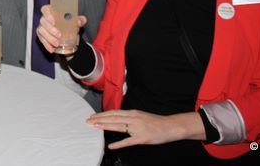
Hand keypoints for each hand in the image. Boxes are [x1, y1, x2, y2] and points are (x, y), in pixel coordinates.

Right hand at [36, 5, 86, 53]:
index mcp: (52, 11)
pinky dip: (46, 45)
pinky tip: (52, 49)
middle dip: (50, 29)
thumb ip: (80, 19)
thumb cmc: (70, 23)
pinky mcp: (41, 36)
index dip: (48, 15)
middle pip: (43, 22)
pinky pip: (41, 40)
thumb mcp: (76, 21)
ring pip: (41, 31)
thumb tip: (79, 22)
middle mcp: (45, 18)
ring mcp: (42, 27)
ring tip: (57, 44)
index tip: (54, 22)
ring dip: (49, 38)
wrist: (68, 32)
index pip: (45, 9)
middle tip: (59, 35)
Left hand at [86, 109, 203, 148]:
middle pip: (113, 118)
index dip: (102, 114)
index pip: (113, 112)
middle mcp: (133, 118)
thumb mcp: (140, 116)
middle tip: (88, 121)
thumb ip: (129, 117)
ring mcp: (137, 128)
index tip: (93, 115)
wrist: (170, 126)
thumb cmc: (155, 122)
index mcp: (132, 113)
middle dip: (99, 119)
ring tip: (94, 127)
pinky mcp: (142, 138)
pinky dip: (118, 144)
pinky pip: (128, 141)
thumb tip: (117, 119)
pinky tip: (111, 146)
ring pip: (118, 126)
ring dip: (105, 126)